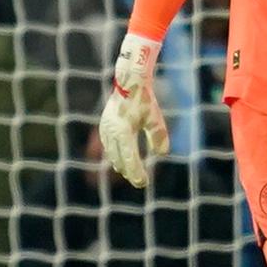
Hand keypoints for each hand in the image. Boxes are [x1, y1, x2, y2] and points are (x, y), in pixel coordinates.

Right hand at [97, 33, 168, 188]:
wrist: (129, 83)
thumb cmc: (144, 100)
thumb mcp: (155, 119)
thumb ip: (158, 137)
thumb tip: (162, 154)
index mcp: (124, 132)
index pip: (130, 159)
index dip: (137, 173)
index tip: (144, 183)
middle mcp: (112, 132)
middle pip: (119, 160)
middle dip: (130, 172)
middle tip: (141, 182)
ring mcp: (105, 129)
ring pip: (112, 154)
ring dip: (121, 164)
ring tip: (131, 174)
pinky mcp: (104, 126)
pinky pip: (108, 146)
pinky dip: (114, 154)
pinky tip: (120, 160)